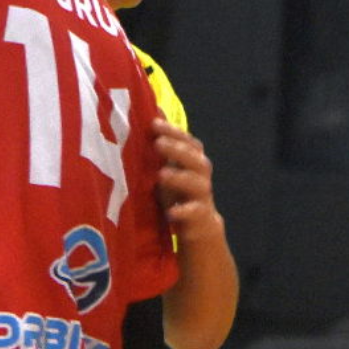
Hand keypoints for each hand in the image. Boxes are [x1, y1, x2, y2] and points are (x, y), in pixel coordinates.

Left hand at [153, 117, 223, 244]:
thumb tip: (146, 120)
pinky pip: (195, 212)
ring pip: (198, 184)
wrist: (200, 228)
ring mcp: (202, 197)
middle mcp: (201, 176)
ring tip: (162, 175)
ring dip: (180, 177)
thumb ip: (161, 152)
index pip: (188, 142)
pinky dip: (183, 211)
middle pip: (196, 159)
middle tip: (158, 144)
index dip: (174, 132)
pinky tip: (170, 212)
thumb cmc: (178, 194)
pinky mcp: (201, 218)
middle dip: (178, 150)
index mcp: (193, 162)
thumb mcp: (169, 171)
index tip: (155, 123)